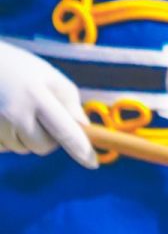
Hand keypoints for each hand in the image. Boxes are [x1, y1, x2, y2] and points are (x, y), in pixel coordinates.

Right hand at [0, 42, 97, 167]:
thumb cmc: (24, 70)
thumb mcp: (51, 77)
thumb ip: (70, 102)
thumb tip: (83, 128)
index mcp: (37, 97)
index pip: (64, 131)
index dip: (81, 149)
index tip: (93, 163)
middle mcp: (15, 114)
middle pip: (44, 147)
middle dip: (51, 137)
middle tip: (44, 114)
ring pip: (24, 149)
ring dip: (29, 138)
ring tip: (21, 110)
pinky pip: (6, 148)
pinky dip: (11, 139)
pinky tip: (6, 118)